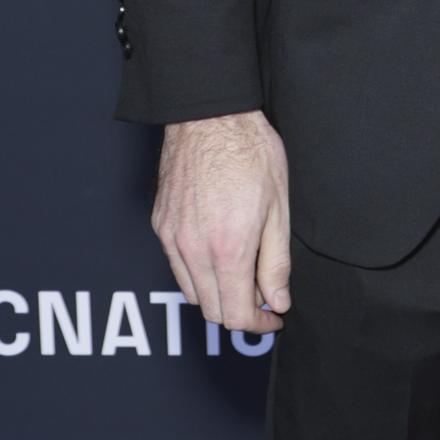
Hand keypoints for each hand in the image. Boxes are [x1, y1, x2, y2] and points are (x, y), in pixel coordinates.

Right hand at [153, 110, 292, 330]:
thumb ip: (276, 262)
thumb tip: (277, 301)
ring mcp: (172, 238)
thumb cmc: (250, 152)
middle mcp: (193, 250)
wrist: (209, 115)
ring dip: (217, 294)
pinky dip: (198, 272)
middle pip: (211, 310)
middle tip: (264, 297)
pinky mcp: (160, 224)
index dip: (259, 324)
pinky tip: (218, 252)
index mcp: (228, 249)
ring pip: (191, 291)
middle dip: (239, 313)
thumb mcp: (279, 208)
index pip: (235, 315)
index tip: (275, 316)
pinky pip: (177, 265)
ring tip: (243, 273)